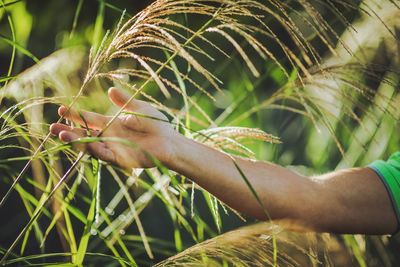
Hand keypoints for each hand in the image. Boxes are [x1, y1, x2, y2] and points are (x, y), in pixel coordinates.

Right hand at [50, 87, 177, 168]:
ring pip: (90, 146)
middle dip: (68, 131)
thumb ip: (124, 101)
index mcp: (112, 124)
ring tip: (61, 135)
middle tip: (52, 126)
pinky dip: (95, 150)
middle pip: (84, 135)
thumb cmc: (157, 125)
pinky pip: (105, 155)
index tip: (61, 109)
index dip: (75, 115)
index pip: (89, 119)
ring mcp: (114, 149)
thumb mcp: (139, 109)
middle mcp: (109, 137)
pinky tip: (86, 144)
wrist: (171, 142)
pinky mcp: (121, 159)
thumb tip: (110, 89)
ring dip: (76, 142)